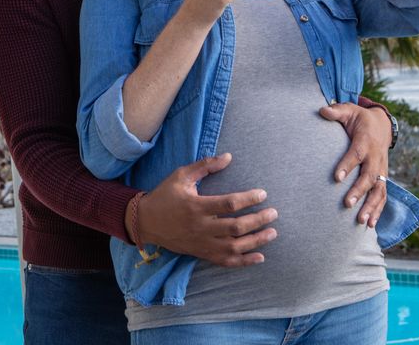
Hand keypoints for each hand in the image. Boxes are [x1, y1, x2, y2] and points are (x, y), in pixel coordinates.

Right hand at [136, 153, 278, 266]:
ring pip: (234, 247)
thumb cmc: (165, 195)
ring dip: (256, 241)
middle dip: (258, 221)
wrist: (145, 222)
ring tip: (272, 233)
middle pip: (236, 227)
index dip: (248, 199)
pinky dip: (244, 261)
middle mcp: (201, 227)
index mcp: (196, 206)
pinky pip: (225, 261)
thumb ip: (205, 166)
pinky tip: (259, 257)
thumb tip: (228, 156)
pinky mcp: (201, 253)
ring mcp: (202, 243)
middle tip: (273, 213)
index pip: (228, 204)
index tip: (263, 194)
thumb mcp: (181, 175)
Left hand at [319, 102, 391, 227]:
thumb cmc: (360, 119)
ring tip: (361, 221)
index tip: (336, 178)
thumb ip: (336, 111)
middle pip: (369, 176)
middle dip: (359, 191)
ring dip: (371, 206)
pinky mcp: (383, 178)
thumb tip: (322, 110)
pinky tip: (370, 225)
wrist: (382, 125)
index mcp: (366, 141)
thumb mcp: (349, 110)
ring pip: (379, 190)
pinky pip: (383, 196)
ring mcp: (381, 169)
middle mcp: (376, 157)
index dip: (347, 165)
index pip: (356, 154)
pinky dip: (378, 211)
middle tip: (347, 204)